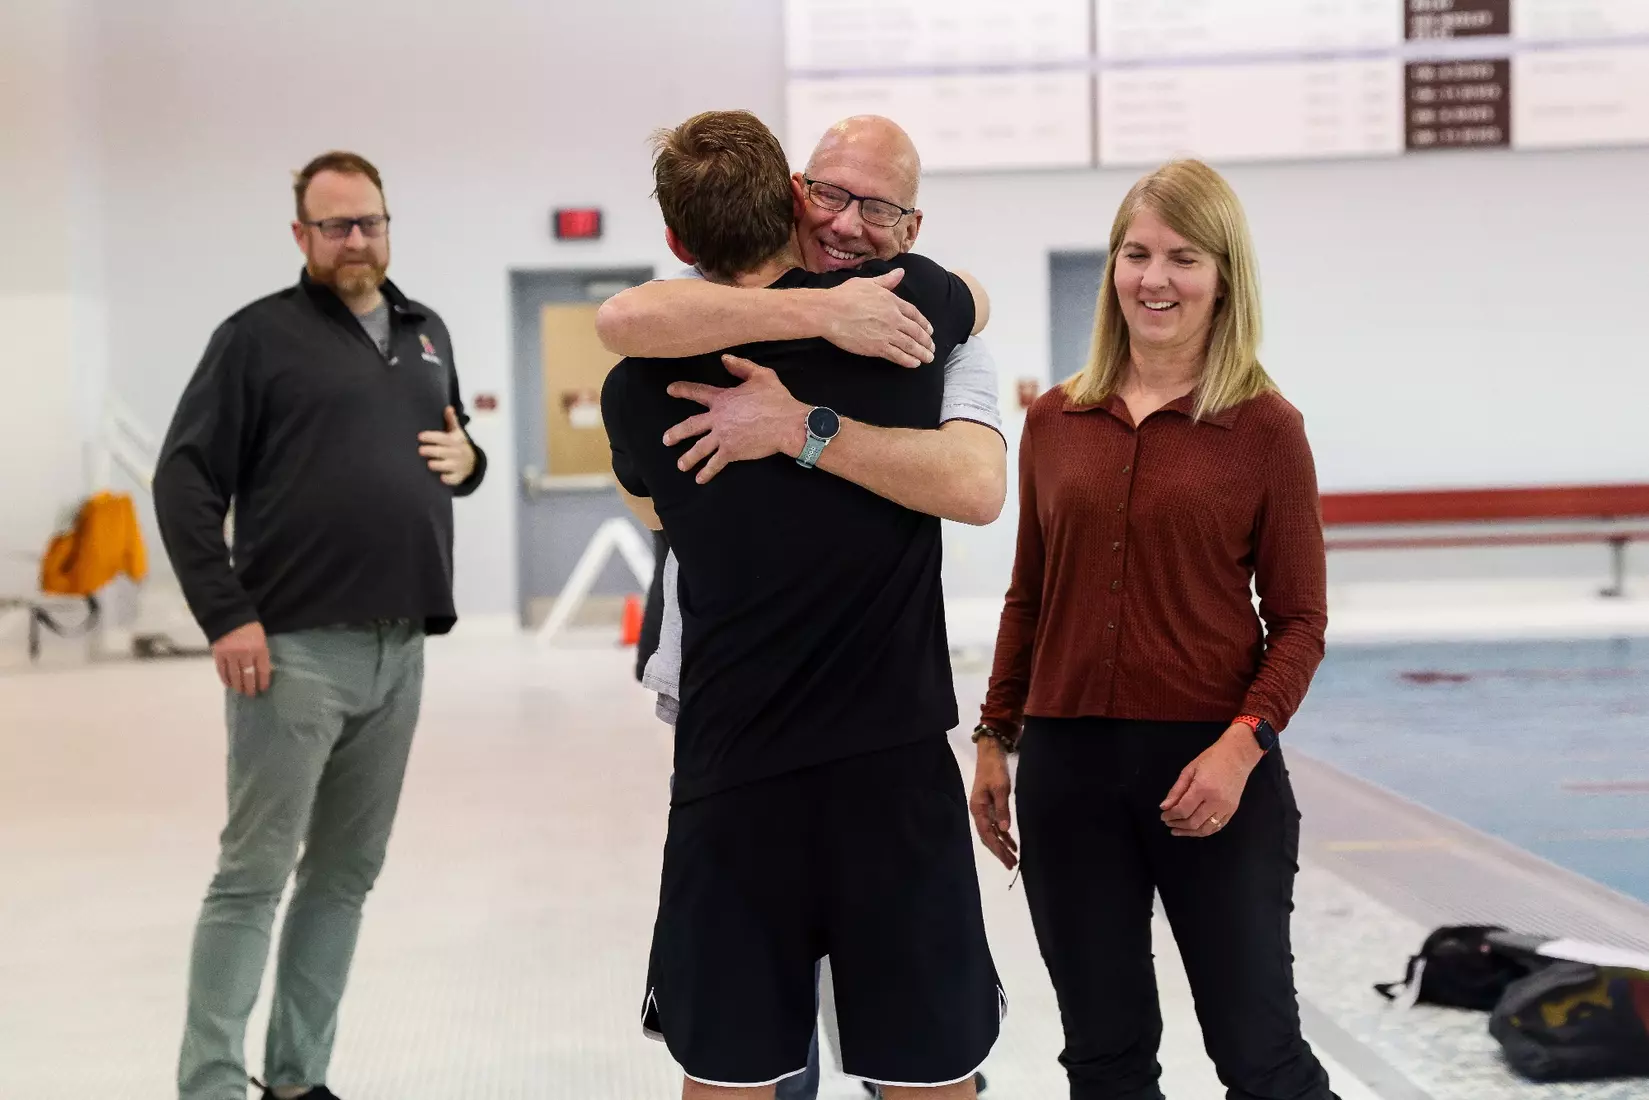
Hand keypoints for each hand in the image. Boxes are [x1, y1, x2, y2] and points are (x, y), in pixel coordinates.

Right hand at [212, 621, 270, 696]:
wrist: (229, 614)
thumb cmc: (249, 626)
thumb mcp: (261, 638)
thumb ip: (261, 653)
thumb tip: (261, 671)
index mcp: (259, 648)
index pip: (263, 670)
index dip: (263, 681)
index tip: (263, 688)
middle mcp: (245, 653)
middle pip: (248, 675)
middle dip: (250, 687)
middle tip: (251, 694)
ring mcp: (231, 654)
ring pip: (235, 675)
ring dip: (238, 686)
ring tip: (241, 692)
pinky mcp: (218, 653)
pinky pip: (222, 670)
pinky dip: (225, 679)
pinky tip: (229, 684)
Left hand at [418, 406, 476, 485]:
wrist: (472, 463)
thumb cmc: (458, 445)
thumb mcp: (457, 433)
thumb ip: (451, 420)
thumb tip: (448, 408)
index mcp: (454, 441)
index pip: (443, 438)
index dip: (432, 437)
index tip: (420, 436)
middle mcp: (456, 453)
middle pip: (444, 452)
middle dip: (432, 451)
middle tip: (420, 450)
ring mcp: (457, 465)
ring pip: (448, 466)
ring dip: (439, 465)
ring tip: (429, 464)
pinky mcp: (457, 477)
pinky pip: (453, 479)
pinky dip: (448, 479)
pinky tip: (442, 478)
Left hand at [663, 355, 809, 483]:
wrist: (787, 424)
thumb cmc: (776, 399)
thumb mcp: (761, 375)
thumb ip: (741, 366)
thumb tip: (724, 359)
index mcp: (723, 399)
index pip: (698, 393)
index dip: (683, 390)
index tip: (670, 390)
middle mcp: (718, 419)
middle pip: (690, 425)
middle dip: (676, 433)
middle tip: (666, 440)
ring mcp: (723, 437)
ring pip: (699, 448)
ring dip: (688, 457)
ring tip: (680, 465)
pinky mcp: (732, 452)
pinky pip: (715, 463)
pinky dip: (707, 472)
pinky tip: (700, 479)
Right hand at [819, 269, 934, 367]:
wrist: (830, 312)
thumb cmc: (845, 295)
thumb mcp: (868, 283)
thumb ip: (887, 280)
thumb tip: (901, 272)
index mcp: (892, 302)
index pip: (914, 314)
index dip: (924, 323)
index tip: (929, 330)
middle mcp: (893, 318)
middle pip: (916, 331)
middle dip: (926, 341)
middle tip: (931, 347)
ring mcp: (887, 334)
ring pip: (910, 345)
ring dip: (922, 353)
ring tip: (928, 358)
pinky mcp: (877, 347)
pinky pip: (898, 355)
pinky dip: (908, 360)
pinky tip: (915, 364)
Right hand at [970, 738, 1018, 870]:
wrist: (991, 753)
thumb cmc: (995, 769)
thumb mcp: (1000, 788)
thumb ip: (1002, 809)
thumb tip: (1004, 830)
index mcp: (978, 808)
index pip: (987, 834)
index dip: (998, 848)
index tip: (1008, 859)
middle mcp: (979, 812)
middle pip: (988, 837)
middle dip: (1000, 851)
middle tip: (1012, 865)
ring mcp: (984, 809)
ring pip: (992, 833)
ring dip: (1002, 845)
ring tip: (1013, 858)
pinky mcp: (991, 806)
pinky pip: (996, 825)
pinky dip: (1004, 835)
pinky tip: (1012, 843)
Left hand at [1160, 723, 1264, 837]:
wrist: (1237, 756)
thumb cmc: (1211, 759)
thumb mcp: (1189, 770)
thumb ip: (1176, 790)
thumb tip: (1164, 807)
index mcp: (1202, 788)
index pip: (1182, 810)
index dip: (1170, 816)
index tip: (1163, 816)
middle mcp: (1215, 801)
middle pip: (1193, 822)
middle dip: (1177, 825)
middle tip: (1168, 823)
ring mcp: (1226, 808)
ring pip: (1205, 829)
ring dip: (1189, 832)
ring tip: (1178, 830)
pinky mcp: (1232, 811)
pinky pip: (1217, 827)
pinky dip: (1204, 831)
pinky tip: (1194, 829)